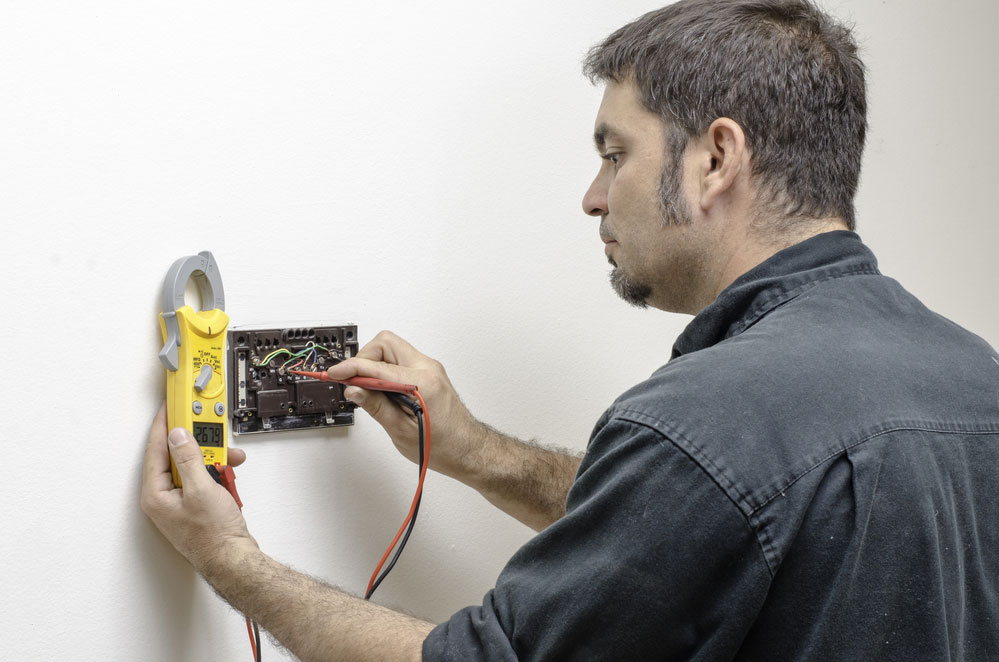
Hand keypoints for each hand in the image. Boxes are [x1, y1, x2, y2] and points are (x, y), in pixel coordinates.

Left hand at [141, 404, 255, 569]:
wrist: (233, 559)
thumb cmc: (213, 536)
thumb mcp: (202, 489)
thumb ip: (189, 458)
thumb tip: (179, 436)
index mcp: (155, 494)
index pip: (155, 449)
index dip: (164, 425)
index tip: (171, 407)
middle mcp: (164, 497)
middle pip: (177, 456)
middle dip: (199, 444)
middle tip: (209, 431)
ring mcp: (180, 501)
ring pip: (194, 466)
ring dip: (213, 460)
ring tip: (228, 460)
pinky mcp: (196, 504)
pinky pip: (204, 478)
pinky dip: (218, 472)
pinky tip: (229, 474)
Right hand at [326, 331, 479, 477]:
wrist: (465, 448)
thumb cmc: (442, 446)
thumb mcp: (401, 431)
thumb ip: (376, 406)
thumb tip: (354, 389)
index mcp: (422, 383)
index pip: (377, 365)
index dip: (351, 368)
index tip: (335, 374)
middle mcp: (428, 368)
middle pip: (385, 343)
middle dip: (364, 359)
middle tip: (353, 382)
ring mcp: (430, 368)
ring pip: (392, 349)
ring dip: (374, 364)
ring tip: (368, 390)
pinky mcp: (428, 373)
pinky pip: (400, 361)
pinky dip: (385, 370)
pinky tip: (381, 391)